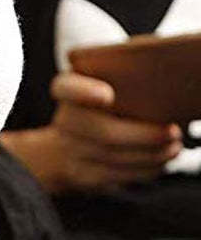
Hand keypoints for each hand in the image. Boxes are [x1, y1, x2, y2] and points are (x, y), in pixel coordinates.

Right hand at [1, 72, 182, 193]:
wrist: (73, 142)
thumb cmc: (108, 100)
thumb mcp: (113, 77)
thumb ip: (130, 68)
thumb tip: (164, 63)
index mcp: (69, 88)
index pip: (67, 88)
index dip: (85, 92)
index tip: (107, 95)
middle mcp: (64, 120)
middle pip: (100, 131)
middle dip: (141, 135)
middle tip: (172, 131)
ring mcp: (70, 151)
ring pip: (113, 157)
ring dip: (150, 154)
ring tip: (175, 146)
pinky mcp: (83, 175)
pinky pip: (116, 176)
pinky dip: (144, 170)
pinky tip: (163, 160)